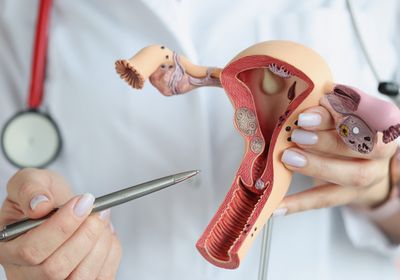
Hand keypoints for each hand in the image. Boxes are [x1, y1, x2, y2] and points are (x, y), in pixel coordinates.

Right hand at [0, 168, 121, 279]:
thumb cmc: (44, 198)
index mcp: (8, 249)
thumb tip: (40, 205)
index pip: (31, 250)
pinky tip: (106, 235)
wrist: (60, 209)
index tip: (83, 202)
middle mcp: (25, 274)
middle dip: (85, 236)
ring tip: (101, 221)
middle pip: (55, 269)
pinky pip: (99, 279)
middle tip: (98, 212)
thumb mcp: (31, 181)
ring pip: (80, 277)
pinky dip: (110, 254)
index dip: (62, 226)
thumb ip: (30, 188)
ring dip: (100, 245)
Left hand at [275, 104, 396, 215]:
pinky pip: (327, 200)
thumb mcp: (339, 114)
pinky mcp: (352, 196)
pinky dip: (300, 203)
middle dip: (329, 139)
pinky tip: (279, 205)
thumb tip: (304, 96)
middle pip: (364, 147)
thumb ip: (327, 107)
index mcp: (380, 122)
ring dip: (317, 166)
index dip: (345, 110)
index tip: (318, 103)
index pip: (368, 114)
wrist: (364, 163)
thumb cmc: (347, 131)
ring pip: (352, 176)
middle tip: (297, 134)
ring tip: (288, 158)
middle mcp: (381, 150)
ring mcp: (371, 176)